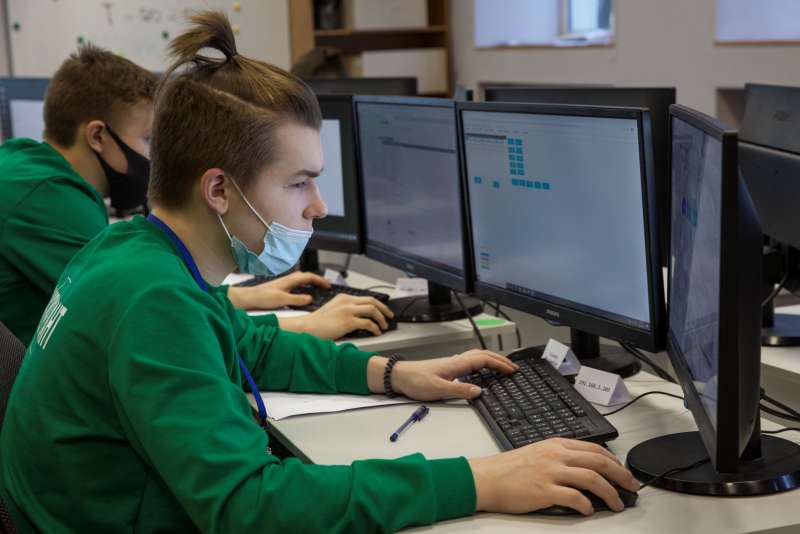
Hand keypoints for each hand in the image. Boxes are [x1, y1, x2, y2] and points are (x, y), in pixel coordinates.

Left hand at [227, 272, 330, 309]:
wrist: (250, 297)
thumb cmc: (263, 297)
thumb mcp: (282, 299)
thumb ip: (297, 299)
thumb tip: (310, 298)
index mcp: (290, 280)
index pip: (310, 276)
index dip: (320, 280)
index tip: (328, 285)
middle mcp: (288, 279)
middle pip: (307, 276)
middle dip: (318, 280)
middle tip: (326, 286)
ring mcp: (285, 282)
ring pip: (302, 280)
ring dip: (311, 282)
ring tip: (319, 288)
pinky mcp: (282, 287)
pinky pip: (298, 284)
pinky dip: (305, 286)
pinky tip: (304, 293)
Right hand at [288, 293, 394, 339]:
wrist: (308, 327)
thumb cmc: (318, 322)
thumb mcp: (334, 309)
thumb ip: (346, 309)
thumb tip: (361, 317)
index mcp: (344, 297)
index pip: (366, 298)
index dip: (378, 304)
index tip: (383, 310)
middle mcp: (347, 301)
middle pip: (373, 301)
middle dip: (384, 309)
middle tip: (389, 316)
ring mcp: (348, 310)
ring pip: (373, 310)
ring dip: (381, 319)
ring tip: (384, 326)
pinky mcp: (348, 321)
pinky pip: (368, 323)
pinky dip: (375, 328)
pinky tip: (376, 332)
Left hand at [372, 349, 518, 400]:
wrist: (399, 376)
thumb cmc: (415, 381)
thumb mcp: (438, 390)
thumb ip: (460, 390)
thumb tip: (480, 392)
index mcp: (457, 364)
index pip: (484, 359)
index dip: (500, 364)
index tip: (513, 371)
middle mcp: (456, 361)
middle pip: (483, 355)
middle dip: (500, 360)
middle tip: (514, 368)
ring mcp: (452, 364)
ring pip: (477, 357)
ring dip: (492, 360)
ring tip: (502, 367)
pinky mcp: (448, 368)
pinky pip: (470, 362)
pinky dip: (482, 363)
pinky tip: (481, 371)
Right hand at [468, 438, 639, 514]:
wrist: (487, 477)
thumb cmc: (509, 468)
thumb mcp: (538, 452)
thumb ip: (560, 456)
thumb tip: (585, 469)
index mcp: (556, 444)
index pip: (594, 449)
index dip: (614, 461)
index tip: (623, 471)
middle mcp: (556, 455)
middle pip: (599, 461)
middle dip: (621, 475)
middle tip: (632, 486)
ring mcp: (551, 472)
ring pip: (592, 478)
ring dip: (610, 493)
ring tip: (617, 503)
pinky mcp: (545, 490)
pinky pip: (574, 497)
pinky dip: (586, 505)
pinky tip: (589, 510)